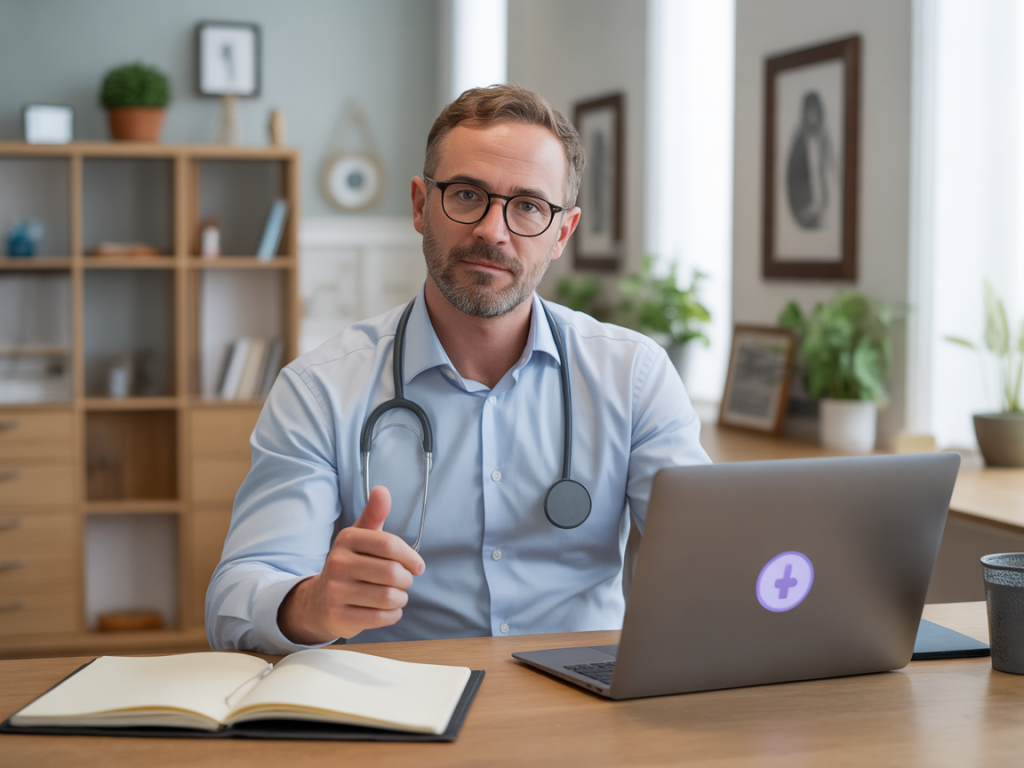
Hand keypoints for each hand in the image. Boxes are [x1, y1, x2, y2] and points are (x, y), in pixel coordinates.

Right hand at [278, 486, 425, 643]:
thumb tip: (382, 490)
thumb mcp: (360, 537)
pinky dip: (393, 615)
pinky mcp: (338, 617)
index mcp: (346, 539)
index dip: (411, 557)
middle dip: (406, 580)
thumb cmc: (350, 564)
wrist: (319, 601)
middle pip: (393, 573)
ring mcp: (335, 591)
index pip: (390, 545)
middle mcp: (337, 563)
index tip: (417, 566)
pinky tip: (388, 610)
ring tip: (396, 595)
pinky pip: (381, 617)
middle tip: (403, 582)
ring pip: (389, 597)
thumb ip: (374, 514)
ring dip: (401, 598)